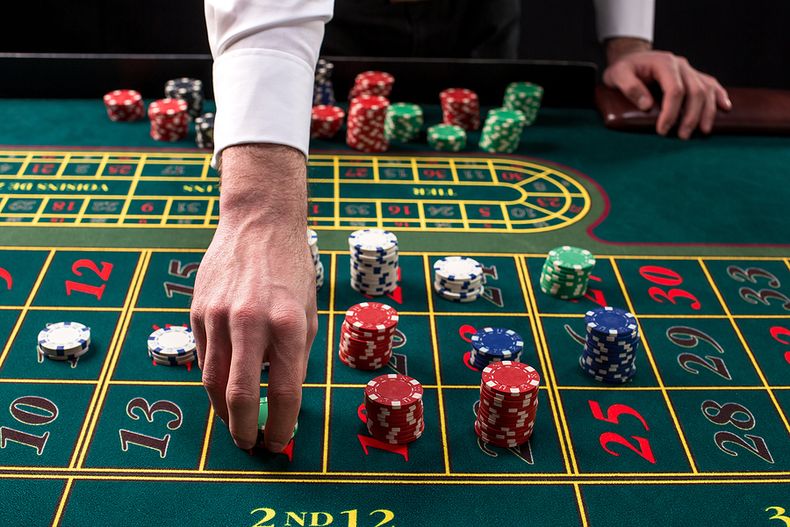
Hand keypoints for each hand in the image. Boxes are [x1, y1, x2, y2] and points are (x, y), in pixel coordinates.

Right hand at [191, 144, 317, 451]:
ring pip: (213, 381)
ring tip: (235, 423)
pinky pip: (204, 357)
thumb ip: (295, 356)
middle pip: (239, 395)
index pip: (284, 391)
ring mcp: (218, 316)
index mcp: (287, 324)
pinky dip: (214, 378)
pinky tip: (224, 385)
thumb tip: (282, 401)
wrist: (258, 223)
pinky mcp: (197, 310)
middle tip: (249, 443)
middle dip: (243, 429)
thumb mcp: (307, 313)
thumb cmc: (291, 270)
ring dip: (223, 411)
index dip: (281, 425)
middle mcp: (250, 321)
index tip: (279, 441)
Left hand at [603, 38, 731, 138]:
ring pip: (707, 89)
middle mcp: (681, 65)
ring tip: (703, 131)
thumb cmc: (623, 69)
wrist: (631, 58)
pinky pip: (711, 84)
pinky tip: (724, 108)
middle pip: (695, 91)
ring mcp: (689, 70)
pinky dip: (719, 96)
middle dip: (691, 116)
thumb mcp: (617, 75)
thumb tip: (647, 105)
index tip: (662, 130)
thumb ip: (629, 87)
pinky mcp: (693, 76)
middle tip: (683, 136)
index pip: (674, 90)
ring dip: (707, 111)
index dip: (671, 112)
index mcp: (664, 63)